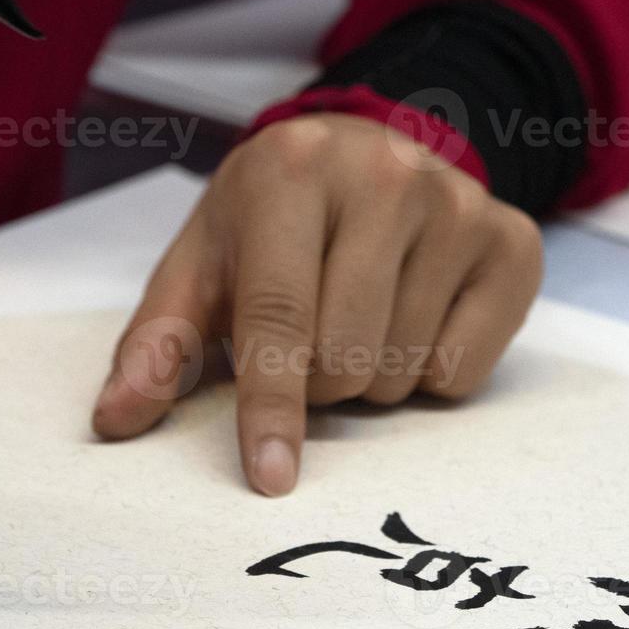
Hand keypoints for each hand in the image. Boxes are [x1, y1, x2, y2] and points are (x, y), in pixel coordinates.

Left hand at [92, 112, 543, 495]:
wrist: (363, 152)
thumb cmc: (270, 218)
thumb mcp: (204, 261)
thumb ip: (159, 340)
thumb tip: (116, 420)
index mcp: (291, 171)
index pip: (279, 314)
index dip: (271, 404)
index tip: (270, 475)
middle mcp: (384, 175)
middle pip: (345, 354)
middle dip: (315, 380)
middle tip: (308, 335)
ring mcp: (458, 203)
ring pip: (402, 367)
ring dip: (367, 377)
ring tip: (356, 316)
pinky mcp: (512, 240)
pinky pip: (465, 369)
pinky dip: (429, 370)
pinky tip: (412, 314)